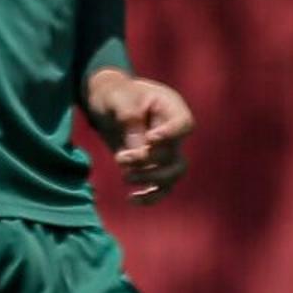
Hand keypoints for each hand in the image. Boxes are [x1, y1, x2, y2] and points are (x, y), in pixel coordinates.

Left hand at [86, 70, 194, 203]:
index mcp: (171, 109)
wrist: (108, 101)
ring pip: (172, 175)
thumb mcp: (119, 98)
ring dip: (150, 179)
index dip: (171, 135)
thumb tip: (139, 150)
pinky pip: (161, 187)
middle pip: (176, 156)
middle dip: (150, 163)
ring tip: (125, 176)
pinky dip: (150, 196)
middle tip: (123, 158)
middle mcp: (173, 133)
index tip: (150, 138)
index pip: (184, 125)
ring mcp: (164, 151)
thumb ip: (130, 121)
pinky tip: (131, 199)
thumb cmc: (115, 93)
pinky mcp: (152, 166)